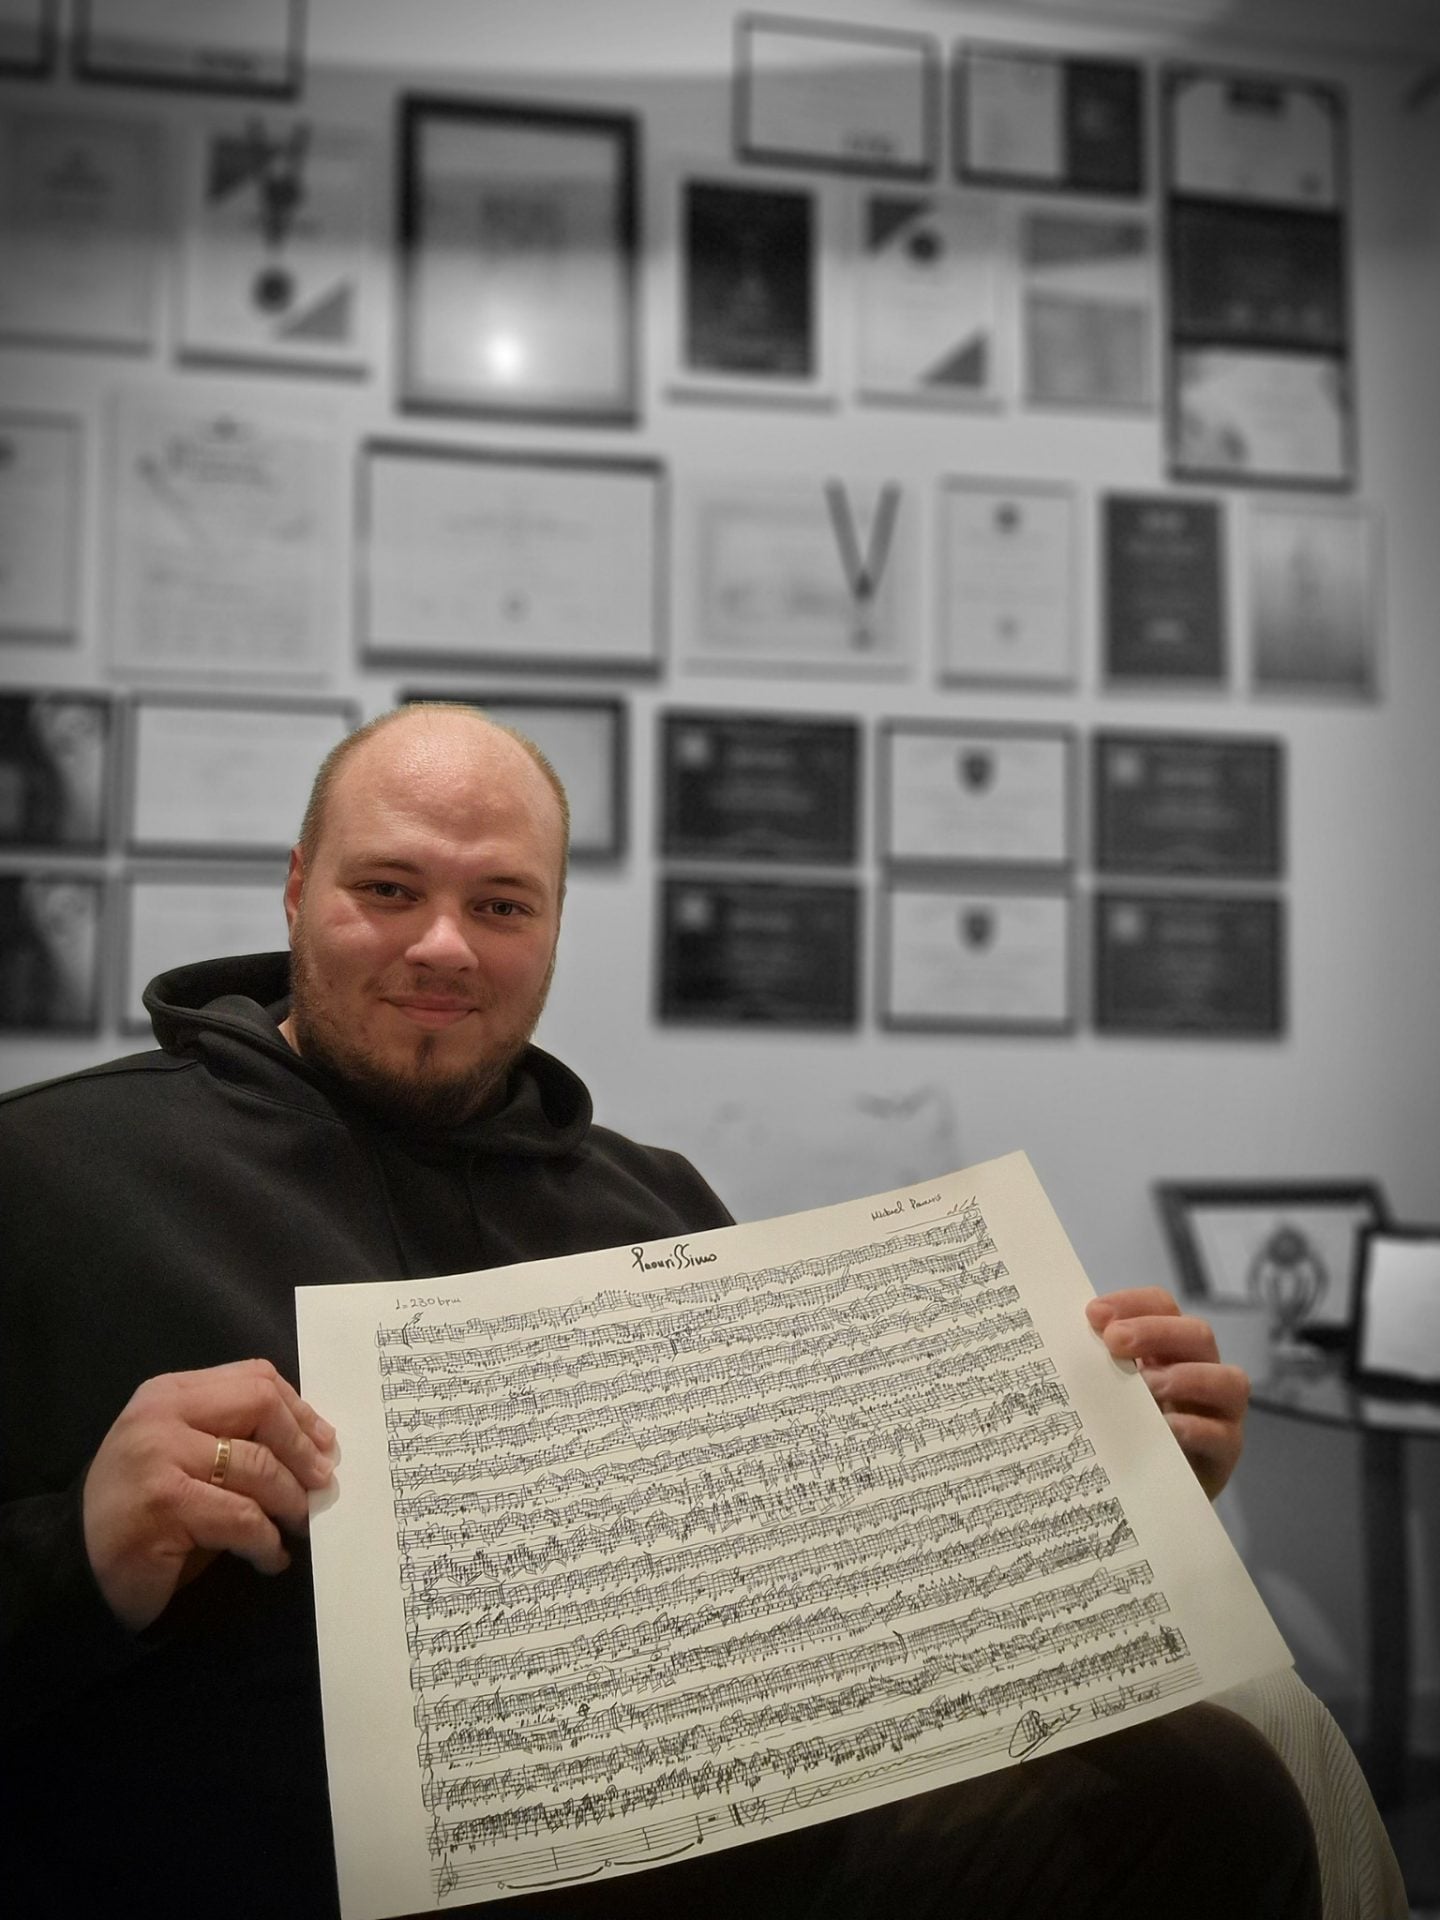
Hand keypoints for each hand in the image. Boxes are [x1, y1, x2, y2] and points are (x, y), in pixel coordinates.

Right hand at [81, 1359, 336, 1631]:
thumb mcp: (183, 1452)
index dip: (299, 1410)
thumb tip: (316, 1443)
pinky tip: (271, 1557)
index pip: (254, 1378)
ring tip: (299, 1525)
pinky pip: (243, 1518)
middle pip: (261, 1407)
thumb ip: (231, 1432)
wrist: (76, 1564)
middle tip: (321, 1483)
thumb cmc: (142, 1508)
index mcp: (170, 1393)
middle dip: (302, 1447)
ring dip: (290, 1502)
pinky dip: (268, 1543)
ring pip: (258, 1467)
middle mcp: (161, 1416)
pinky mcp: (164, 1507)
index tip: (324, 1443)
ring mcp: (158, 1458)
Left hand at [1086, 1287, 1248, 1500]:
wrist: (1154, 1491)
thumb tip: (1059, 1339)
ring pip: (1229, 1380)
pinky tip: (1165, 1428)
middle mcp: (1203, 1370)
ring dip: (1186, 1377)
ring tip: (1147, 1385)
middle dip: (1155, 1331)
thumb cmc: (1130, 1429)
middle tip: (1114, 1341)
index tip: (1093, 1314)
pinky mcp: (1225, 1452)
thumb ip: (1097, 1365)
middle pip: (1197, 1334)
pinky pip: (1222, 1434)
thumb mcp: (1112, 1391)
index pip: (1163, 1306)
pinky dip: (1193, 1427)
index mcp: (1171, 1348)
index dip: (1132, 1303)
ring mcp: (1222, 1412)